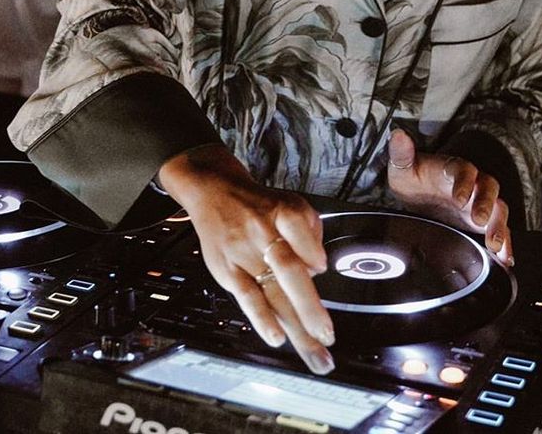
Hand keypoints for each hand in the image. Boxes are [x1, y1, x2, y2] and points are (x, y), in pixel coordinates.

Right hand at [159, 146, 334, 374]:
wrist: (214, 191)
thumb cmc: (260, 204)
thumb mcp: (290, 203)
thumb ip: (309, 232)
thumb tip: (318, 268)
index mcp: (281, 211)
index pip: (300, 229)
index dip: (312, 252)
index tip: (322, 269)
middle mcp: (262, 232)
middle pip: (289, 271)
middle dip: (310, 308)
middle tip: (328, 336)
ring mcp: (243, 253)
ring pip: (272, 292)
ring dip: (295, 326)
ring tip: (313, 351)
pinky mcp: (227, 269)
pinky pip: (246, 297)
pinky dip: (262, 319)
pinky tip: (277, 337)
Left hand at [386, 128, 513, 266]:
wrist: (421, 196)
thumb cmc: (415, 179)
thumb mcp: (404, 168)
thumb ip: (402, 153)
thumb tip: (398, 135)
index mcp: (455, 168)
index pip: (465, 170)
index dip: (465, 182)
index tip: (459, 197)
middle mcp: (473, 184)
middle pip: (488, 189)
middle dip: (486, 205)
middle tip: (479, 220)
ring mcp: (481, 204)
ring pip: (499, 210)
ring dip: (499, 226)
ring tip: (495, 244)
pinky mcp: (485, 225)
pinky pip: (501, 232)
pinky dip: (506, 246)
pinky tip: (505, 259)